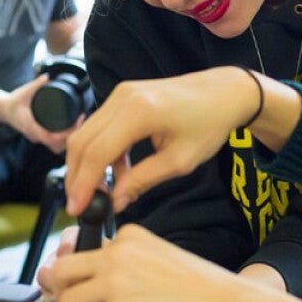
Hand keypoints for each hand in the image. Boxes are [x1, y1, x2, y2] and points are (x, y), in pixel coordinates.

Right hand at [5, 75, 80, 151]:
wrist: (2, 110)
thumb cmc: (13, 101)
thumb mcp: (24, 92)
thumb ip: (36, 84)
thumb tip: (47, 76)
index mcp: (31, 126)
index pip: (51, 137)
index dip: (67, 132)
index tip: (77, 120)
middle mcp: (35, 135)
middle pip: (58, 145)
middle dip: (72, 135)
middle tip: (80, 119)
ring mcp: (37, 138)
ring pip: (56, 147)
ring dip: (69, 139)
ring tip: (78, 123)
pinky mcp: (39, 137)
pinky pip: (54, 143)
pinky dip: (64, 139)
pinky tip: (71, 129)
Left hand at [42, 223, 248, 301]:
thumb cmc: (198, 287)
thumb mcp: (157, 257)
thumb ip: (122, 260)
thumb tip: (78, 272)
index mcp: (129, 236)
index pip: (79, 249)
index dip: (77, 274)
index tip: (84, 287)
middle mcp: (118, 255)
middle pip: (59, 271)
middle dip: (62, 293)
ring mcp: (117, 283)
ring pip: (66, 301)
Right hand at [64, 67, 258, 214]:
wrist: (225, 92)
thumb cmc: (209, 123)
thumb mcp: (179, 160)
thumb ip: (143, 180)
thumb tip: (115, 201)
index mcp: (139, 112)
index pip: (97, 153)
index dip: (83, 184)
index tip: (78, 209)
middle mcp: (123, 97)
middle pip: (82, 141)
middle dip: (76, 176)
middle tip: (81, 204)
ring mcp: (121, 93)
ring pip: (86, 133)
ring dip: (86, 164)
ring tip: (99, 192)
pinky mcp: (124, 95)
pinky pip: (100, 126)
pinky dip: (100, 150)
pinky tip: (116, 172)